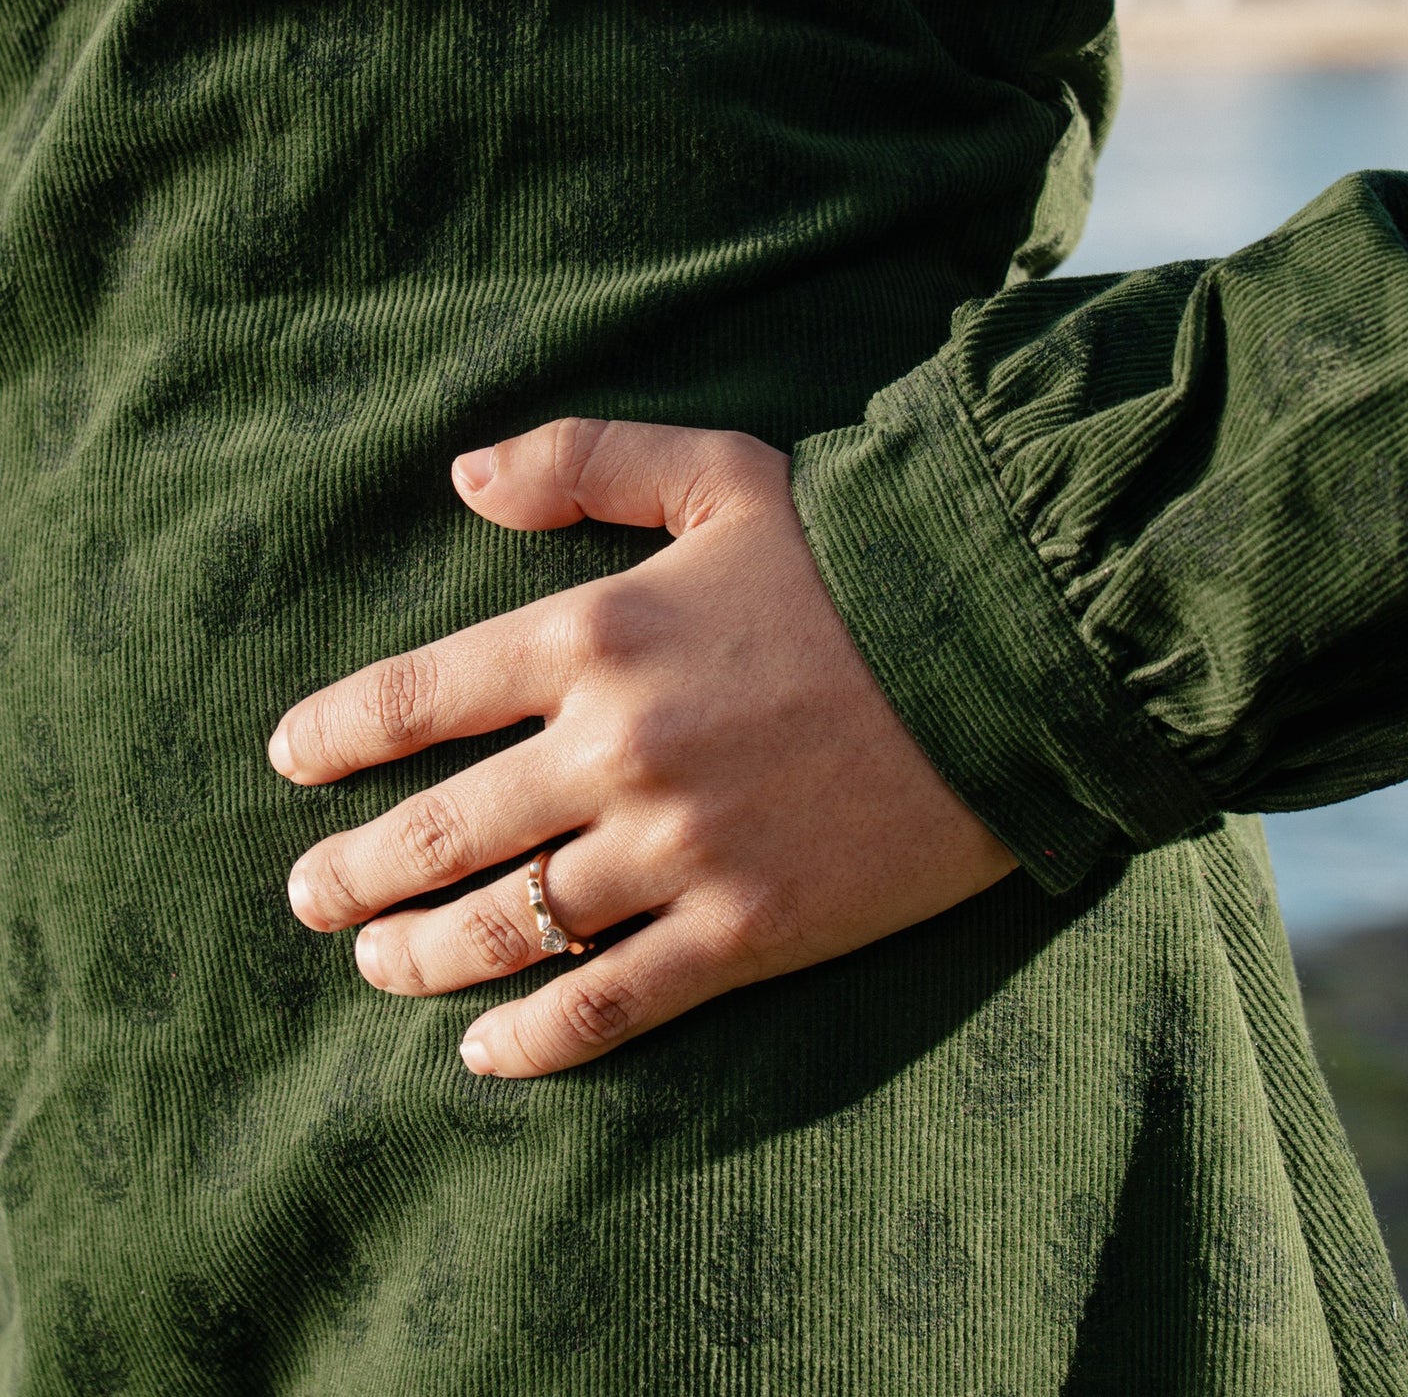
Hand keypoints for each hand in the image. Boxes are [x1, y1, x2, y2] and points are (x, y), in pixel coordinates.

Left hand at [268, 418, 1019, 1077]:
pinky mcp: (745, 932)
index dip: (338, 732)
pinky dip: (534, 1040)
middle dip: (353, 870)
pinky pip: (609, 1005)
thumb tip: (465, 478)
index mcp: (594, 634)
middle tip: (309, 894)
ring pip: (507, 926)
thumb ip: (586, 462)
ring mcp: (676, 852)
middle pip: (438, 830)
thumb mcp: (721, 473)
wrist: (1008, 650)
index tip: (293, 760)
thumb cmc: (861, 556)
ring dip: (419, 955)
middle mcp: (613, 751)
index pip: (418, 695)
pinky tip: (487, 1052)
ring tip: (376, 964)